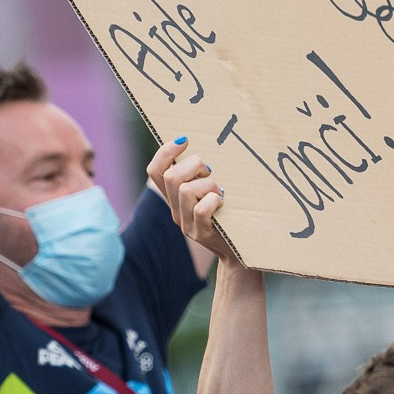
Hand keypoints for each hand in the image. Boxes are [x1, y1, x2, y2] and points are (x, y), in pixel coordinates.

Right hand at [152, 138, 236, 262]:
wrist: (237, 252)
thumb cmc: (228, 215)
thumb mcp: (210, 194)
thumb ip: (203, 177)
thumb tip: (207, 146)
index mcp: (174, 199)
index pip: (155, 171)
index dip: (165, 152)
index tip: (184, 141)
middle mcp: (176, 211)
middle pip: (171, 177)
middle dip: (194, 165)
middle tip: (210, 171)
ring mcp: (186, 224)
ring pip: (186, 190)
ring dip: (208, 184)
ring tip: (219, 192)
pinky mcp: (200, 233)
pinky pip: (201, 209)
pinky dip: (213, 200)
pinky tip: (222, 202)